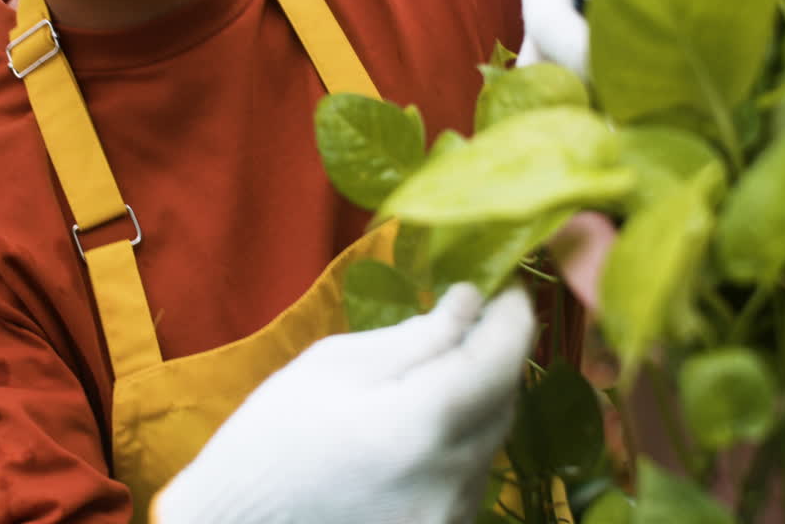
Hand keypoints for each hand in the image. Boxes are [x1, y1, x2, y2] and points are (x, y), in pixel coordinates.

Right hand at [155, 284, 535, 523]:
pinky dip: (463, 438)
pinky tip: (426, 424)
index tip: (506, 285)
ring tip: (439, 371)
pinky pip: (474, 473)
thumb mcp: (332, 366)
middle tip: (471, 318)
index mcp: (418, 425)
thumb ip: (413, 337)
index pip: (500, 357)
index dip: (514, 314)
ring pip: (494, 437)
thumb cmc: (271, 438)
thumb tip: (471, 304)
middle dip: (496, 352)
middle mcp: (451, 479)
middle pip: (506, 398)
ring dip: (480, 396)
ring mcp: (453, 515)